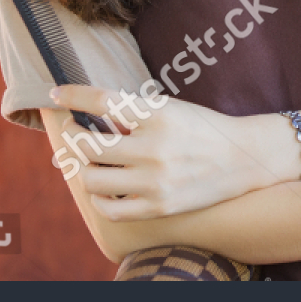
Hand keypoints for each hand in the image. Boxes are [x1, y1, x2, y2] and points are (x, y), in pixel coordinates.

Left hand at [49, 84, 274, 220]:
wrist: (243, 159)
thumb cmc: (202, 128)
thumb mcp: (171, 109)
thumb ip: (132, 113)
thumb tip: (88, 116)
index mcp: (159, 115)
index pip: (102, 101)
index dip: (73, 95)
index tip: (57, 93)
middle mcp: (154, 149)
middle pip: (88, 144)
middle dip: (71, 134)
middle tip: (71, 128)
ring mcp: (155, 181)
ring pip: (92, 178)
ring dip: (80, 166)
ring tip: (86, 158)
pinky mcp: (158, 206)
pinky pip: (109, 208)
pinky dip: (98, 196)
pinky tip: (101, 185)